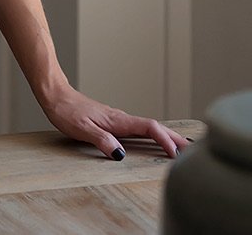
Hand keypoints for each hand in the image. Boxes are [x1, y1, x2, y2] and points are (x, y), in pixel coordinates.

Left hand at [41, 83, 189, 159]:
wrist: (56, 96)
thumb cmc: (67, 112)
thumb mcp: (82, 129)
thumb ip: (102, 141)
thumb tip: (121, 156)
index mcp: (118, 120)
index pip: (149, 128)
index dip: (164, 140)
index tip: (176, 153)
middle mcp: (122, 119)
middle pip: (155, 127)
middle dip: (175, 138)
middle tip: (195, 149)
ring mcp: (119, 120)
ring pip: (149, 128)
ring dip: (166, 136)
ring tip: (183, 147)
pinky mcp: (114, 122)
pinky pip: (140, 129)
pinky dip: (153, 135)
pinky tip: (155, 141)